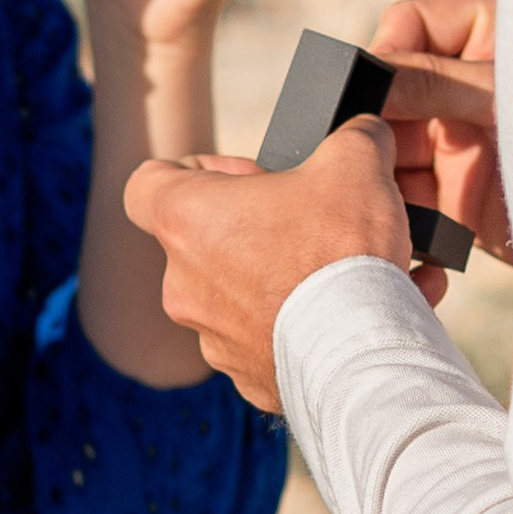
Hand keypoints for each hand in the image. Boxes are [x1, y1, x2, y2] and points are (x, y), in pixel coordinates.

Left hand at [123, 122, 411, 410]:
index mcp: (186, 220)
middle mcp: (183, 283)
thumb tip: (365, 133)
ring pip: (241, 295)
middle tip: (313, 222)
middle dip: (260, 227)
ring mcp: (212, 338)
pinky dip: (306, 328)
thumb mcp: (354, 162)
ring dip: (284, 279)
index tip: (246, 178)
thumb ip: (353, 136)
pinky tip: (356, 313)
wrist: (365, 356)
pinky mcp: (249, 380)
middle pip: (206, 240)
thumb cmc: (341, 252)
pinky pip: (271, 341)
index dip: (196, 171)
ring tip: (346, 274)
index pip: (148, 183)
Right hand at [372, 0, 512, 269]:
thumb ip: (434, 80)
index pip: (411, 24)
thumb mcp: (509, 93)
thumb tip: (365, 76)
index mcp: (486, 40)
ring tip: (379, 188)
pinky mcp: (459, 203)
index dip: (388, 51)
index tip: (375, 84)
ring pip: (392, 149)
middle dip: (374, 120)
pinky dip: (398, 212)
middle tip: (358, 145)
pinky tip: (400, 221)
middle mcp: (466, 92)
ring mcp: (461, 147)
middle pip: (393, 95)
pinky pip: (409, 200)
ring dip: (380, 170)